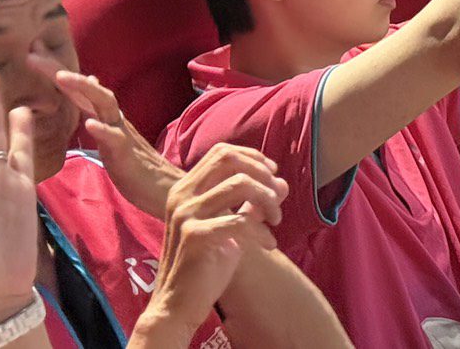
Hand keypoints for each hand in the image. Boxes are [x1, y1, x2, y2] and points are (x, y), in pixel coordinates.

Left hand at [27, 54, 180, 218]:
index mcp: (104, 117)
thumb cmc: (133, 164)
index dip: (56, 71)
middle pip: (88, 88)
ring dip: (83, 88)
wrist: (162, 189)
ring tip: (62, 77)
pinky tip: (89, 124)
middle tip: (33, 55)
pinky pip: (115, 139)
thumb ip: (99, 108)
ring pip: (104, 104)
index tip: (32, 53)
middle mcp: (113, 118)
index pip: (78, 90)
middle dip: (61, 71)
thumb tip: (92, 78)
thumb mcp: (111, 131)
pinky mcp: (127, 154)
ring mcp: (122, 134)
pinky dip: (103, 130)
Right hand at [141, 145, 288, 335]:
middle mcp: (181, 196)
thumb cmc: (205, 266)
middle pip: (229, 159)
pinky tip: (269, 244)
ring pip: (239, 184)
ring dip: (267, 199)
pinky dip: (261, 230)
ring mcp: (185, 214)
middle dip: (261, 173)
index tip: (272, 174)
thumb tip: (282, 183)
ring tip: (276, 220)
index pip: (222, 152)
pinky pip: (240, 220)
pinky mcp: (195, 236)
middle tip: (276, 196)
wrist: (177, 306)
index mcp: (186, 189)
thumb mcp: (232, 229)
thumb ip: (253, 204)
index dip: (253, 157)